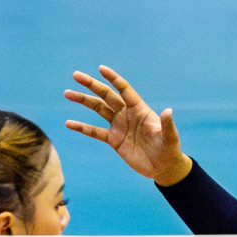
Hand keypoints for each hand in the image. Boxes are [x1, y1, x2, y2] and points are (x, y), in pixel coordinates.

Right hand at [65, 65, 191, 185]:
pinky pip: (95, 132)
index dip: (113, 79)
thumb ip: (166, 124)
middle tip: (76, 75)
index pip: (124, 90)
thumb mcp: (169, 137)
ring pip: (98, 109)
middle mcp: (127, 114)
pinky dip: (82, 127)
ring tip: (67, 93)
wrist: (162, 168)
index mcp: (140, 109)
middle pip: (106, 96)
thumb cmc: (169, 150)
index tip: (101, 68)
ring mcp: (119, 126)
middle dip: (92, 85)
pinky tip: (69, 123)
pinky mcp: (113, 140)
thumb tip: (169, 111)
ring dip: (83, 101)